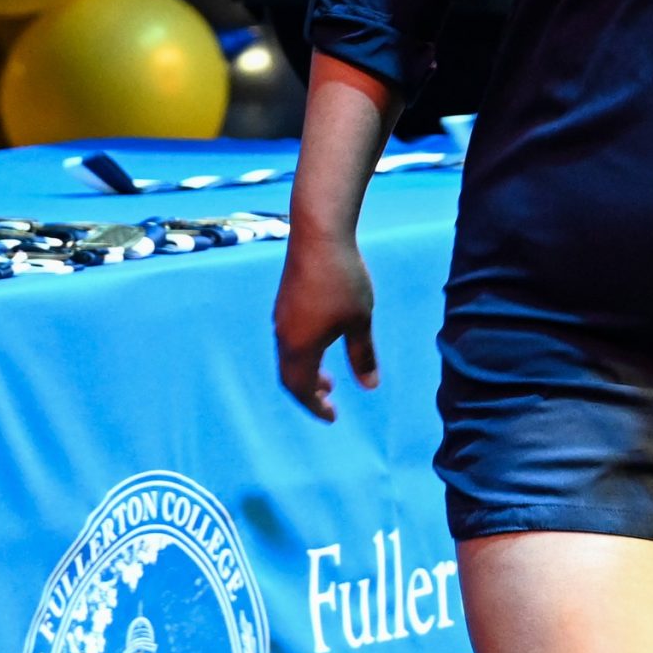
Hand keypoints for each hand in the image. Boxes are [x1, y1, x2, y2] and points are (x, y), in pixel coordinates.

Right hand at [273, 229, 378, 420]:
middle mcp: (284, 336)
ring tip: (329, 379)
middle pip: (290, 377)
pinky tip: (323, 343)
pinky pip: (289, 341)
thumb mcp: (360, 321)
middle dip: (309, 394)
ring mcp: (282, 318)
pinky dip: (304, 354)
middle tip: (330, 402)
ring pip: (289, 358)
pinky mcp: (285, 302)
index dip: (316, 407)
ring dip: (307, 373)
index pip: (301, 389)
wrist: (319, 234)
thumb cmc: (343, 279)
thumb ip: (363, 355)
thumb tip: (370, 387)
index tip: (333, 418)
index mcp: (300, 347)